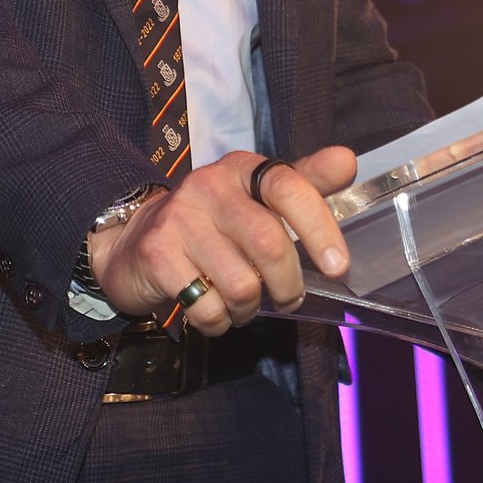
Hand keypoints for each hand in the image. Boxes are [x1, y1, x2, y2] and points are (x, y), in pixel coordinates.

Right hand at [89, 147, 359, 335]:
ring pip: (242, 285)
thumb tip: (347, 161)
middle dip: (288, 284)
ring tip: (242, 302)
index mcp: (241, 169)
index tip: (339, 266)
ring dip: (250, 308)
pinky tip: (213, 310)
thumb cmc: (212, 223)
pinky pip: (208, 307)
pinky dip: (219, 322)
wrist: (134, 241)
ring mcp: (180, 220)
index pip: (288, 186)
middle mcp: (209, 186)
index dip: (319, 226)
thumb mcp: (255, 198)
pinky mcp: (158, 255)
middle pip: (270, 245)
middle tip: (288, 297)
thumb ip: (303, 184)